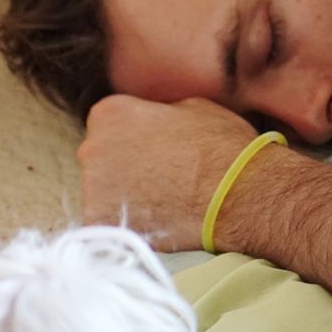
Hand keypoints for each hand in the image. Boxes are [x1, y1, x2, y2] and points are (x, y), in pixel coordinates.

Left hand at [77, 95, 258, 250]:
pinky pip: (108, 222)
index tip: (158, 150)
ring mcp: (93, 189)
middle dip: (126, 165)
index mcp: (111, 112)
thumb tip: (158, 119)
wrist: (239, 194)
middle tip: (163, 176)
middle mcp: (91, 147)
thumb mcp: (196, 108)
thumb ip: (162, 112)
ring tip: (165, 201)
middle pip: (101, 157)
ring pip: (103, 192)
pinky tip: (158, 221)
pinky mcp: (102, 223)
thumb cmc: (224, 148)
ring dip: (126, 195)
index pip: (111, 123)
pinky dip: (129, 223)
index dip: (137, 136)